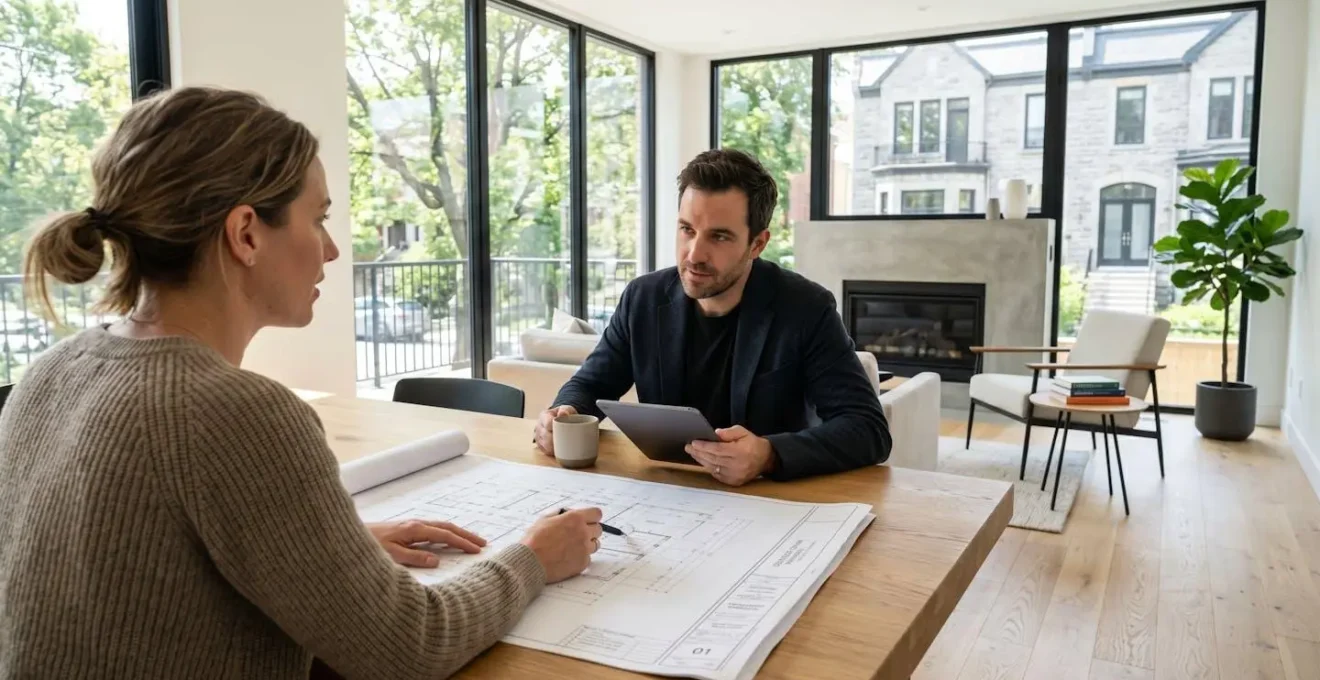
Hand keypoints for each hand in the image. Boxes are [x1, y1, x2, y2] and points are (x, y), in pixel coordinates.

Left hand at [366, 520, 486, 567]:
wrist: (349, 536)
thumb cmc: (368, 546)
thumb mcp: (391, 556)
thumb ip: (414, 558)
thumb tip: (437, 560)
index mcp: (414, 529)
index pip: (445, 535)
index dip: (463, 542)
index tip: (478, 550)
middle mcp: (415, 524)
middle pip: (447, 527)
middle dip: (466, 535)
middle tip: (483, 543)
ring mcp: (411, 525)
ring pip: (441, 527)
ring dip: (457, 533)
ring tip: (471, 541)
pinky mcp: (406, 529)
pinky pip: (433, 529)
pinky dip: (446, 534)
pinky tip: (447, 540)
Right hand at [519, 507, 602, 582]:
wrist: (530, 562)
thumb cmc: (534, 540)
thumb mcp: (545, 519)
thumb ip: (561, 514)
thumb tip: (568, 513)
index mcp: (575, 518)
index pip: (597, 513)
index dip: (592, 517)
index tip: (588, 520)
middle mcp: (583, 532)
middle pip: (598, 529)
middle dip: (590, 530)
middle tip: (577, 535)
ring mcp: (585, 549)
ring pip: (595, 544)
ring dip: (587, 544)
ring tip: (571, 547)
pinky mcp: (583, 563)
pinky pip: (588, 558)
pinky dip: (580, 558)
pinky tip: (567, 558)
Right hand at [533, 405, 577, 454]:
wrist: (561, 420)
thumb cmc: (564, 415)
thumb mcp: (567, 409)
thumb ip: (566, 410)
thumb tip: (563, 414)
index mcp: (544, 416)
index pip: (548, 423)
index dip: (555, 428)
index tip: (564, 431)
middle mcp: (538, 426)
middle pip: (546, 436)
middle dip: (556, 440)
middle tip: (568, 441)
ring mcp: (538, 437)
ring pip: (545, 445)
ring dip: (555, 448)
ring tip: (565, 447)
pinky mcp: (540, 445)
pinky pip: (545, 451)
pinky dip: (553, 452)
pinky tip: (559, 452)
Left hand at [685, 426, 774, 486]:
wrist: (765, 459)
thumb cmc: (752, 444)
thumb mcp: (743, 432)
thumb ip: (730, 432)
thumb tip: (716, 433)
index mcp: (740, 452)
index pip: (717, 449)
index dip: (704, 446)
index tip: (694, 442)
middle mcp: (737, 465)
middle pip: (712, 459)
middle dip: (698, 453)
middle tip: (688, 447)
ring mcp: (735, 475)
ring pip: (713, 468)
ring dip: (701, 460)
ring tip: (693, 453)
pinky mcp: (734, 482)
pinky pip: (717, 475)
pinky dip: (709, 468)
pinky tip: (703, 461)